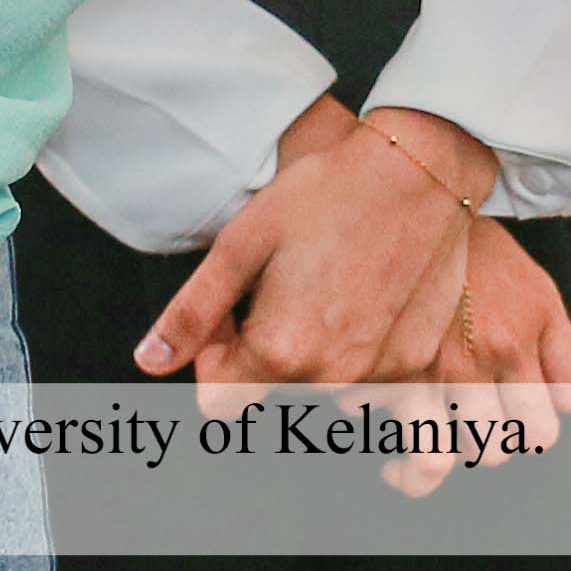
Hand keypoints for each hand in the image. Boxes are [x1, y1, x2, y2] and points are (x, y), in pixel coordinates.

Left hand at [137, 98, 484, 410]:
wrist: (420, 168)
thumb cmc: (330, 192)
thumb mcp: (243, 241)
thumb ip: (193, 312)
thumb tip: (150, 361)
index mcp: (280, 351)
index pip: (217, 402)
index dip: (213, 356)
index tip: (234, 311)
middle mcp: (331, 376)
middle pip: (271, 391)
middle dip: (264, 348)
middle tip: (282, 284)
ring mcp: (379, 372)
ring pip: (320, 383)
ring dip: (313, 348)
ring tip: (326, 283)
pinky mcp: (415, 358)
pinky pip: (370, 373)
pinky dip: (360, 343)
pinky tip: (365, 290)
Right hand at [352, 223, 570, 502]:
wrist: (421, 197)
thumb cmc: (481, 256)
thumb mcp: (537, 295)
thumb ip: (565, 356)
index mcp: (517, 339)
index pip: (542, 430)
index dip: (532, 427)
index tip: (516, 411)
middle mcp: (474, 356)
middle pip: (491, 450)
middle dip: (484, 441)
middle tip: (469, 416)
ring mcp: (423, 365)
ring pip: (434, 462)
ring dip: (432, 453)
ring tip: (427, 434)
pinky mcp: (372, 361)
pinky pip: (378, 427)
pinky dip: (383, 434)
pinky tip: (381, 415)